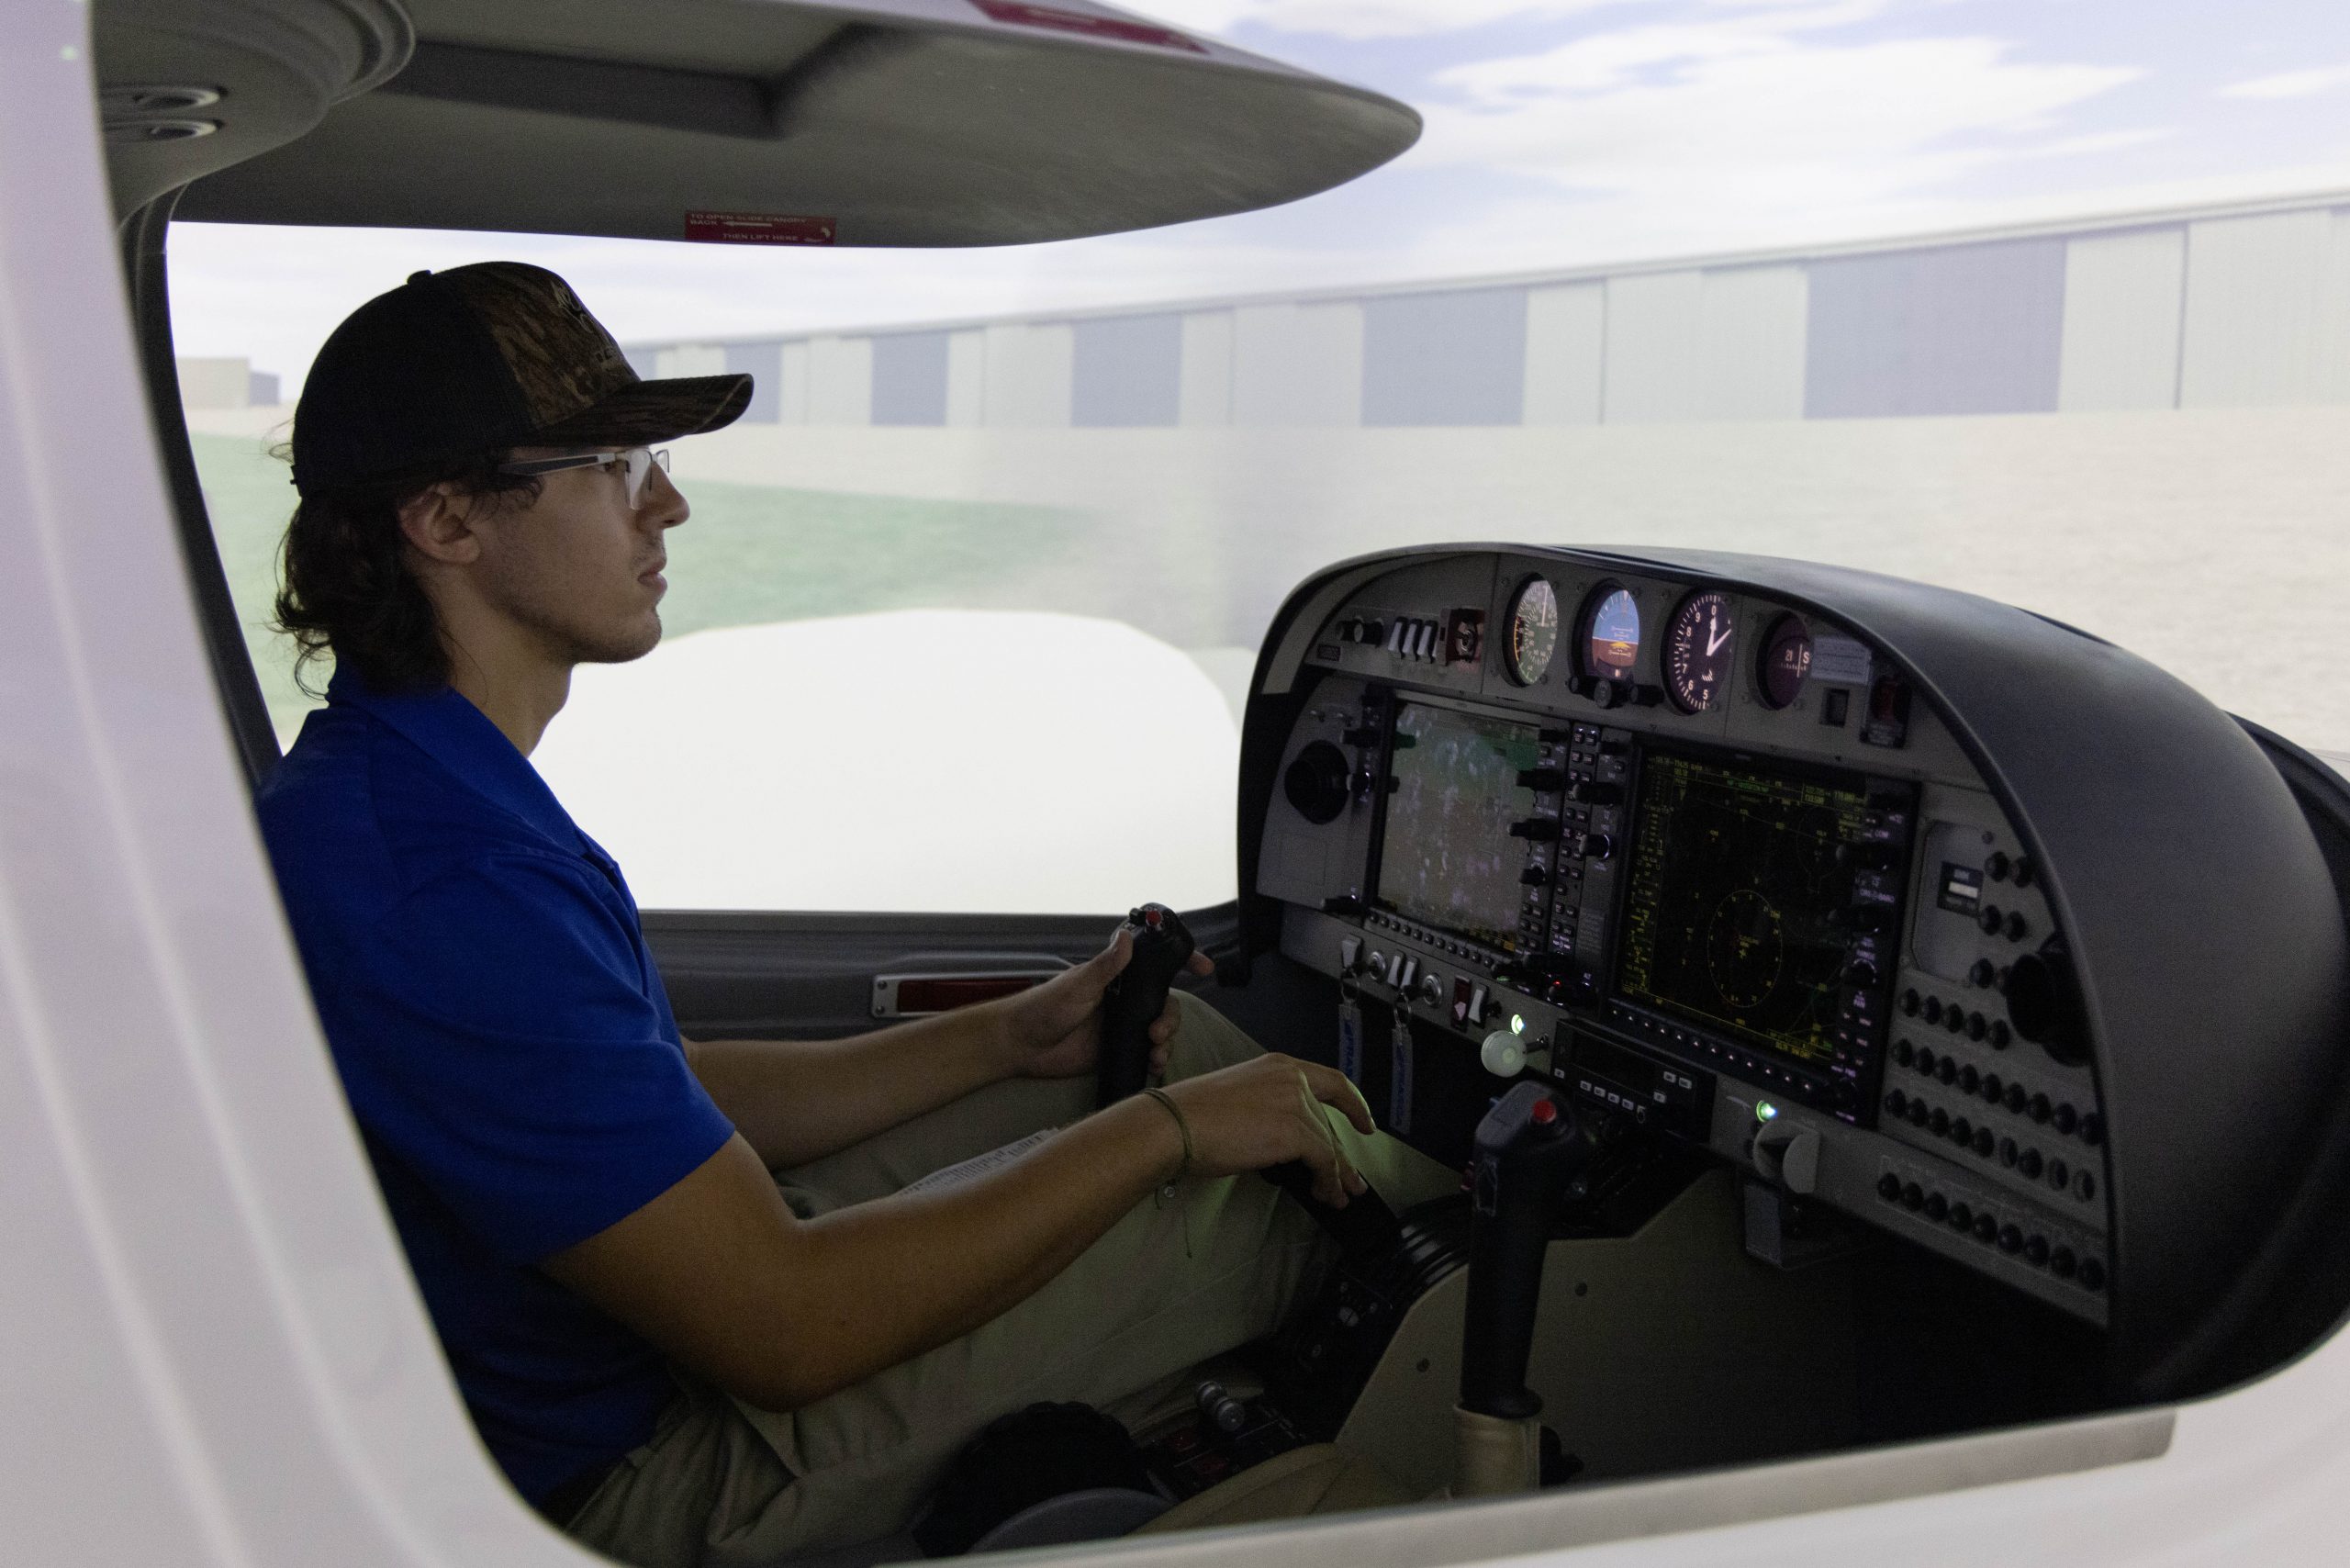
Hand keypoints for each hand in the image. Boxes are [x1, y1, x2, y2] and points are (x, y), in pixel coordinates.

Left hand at [996, 926, 1214, 1081]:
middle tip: (1157, 1032)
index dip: (1182, 963)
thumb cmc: (1044, 1007)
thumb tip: (1127, 937)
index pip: (1155, 967)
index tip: (1204, 967)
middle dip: (1171, 1018)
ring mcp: (1122, 1027)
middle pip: (1166, 1004)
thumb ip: (1105, 966)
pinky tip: (1154, 1066)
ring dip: (1167, 1041)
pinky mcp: (1117, 1052)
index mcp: (1117, 979)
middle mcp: (1124, 1001)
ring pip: (1161, 1030)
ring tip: (1156, 1053)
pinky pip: (1147, 1054)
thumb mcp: (1077, 985)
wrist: (1022, 1046)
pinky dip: (1157, 1059)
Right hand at [1157, 1054, 1375, 1207]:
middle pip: (1330, 1122)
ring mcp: (1295, 1103)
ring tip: (1338, 1197)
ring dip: (1336, 1176)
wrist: (1174, 1125)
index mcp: (1278, 1066)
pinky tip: (1322, 1194)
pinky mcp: (1295, 1131)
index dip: (1354, 1104)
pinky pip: (1323, 1161)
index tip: (1365, 1123)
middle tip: (1352, 1180)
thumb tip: (1285, 1143)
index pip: (1331, 1081)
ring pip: (1329, 1145)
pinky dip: (1327, 1181)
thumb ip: (1269, 1110)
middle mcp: (1292, 1079)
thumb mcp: (1239, 1100)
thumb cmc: (1190, 1116)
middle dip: (1343, 1157)